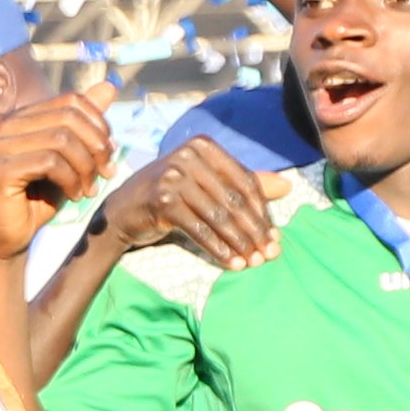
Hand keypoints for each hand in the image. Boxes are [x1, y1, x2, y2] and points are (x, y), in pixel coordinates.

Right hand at [0, 86, 119, 262]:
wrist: (9, 234)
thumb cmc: (40, 196)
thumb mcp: (72, 158)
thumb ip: (86, 124)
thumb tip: (109, 87)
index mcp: (24, 117)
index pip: (71, 101)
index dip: (98, 124)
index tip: (109, 154)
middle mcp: (8, 125)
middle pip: (69, 117)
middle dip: (96, 147)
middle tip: (106, 173)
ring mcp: (1, 146)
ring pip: (61, 140)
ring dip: (85, 168)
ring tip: (89, 189)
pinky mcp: (1, 170)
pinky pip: (49, 163)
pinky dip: (71, 180)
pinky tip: (74, 196)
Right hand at [92, 139, 278, 269]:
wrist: (121, 212)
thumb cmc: (169, 197)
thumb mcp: (206, 185)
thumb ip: (243, 184)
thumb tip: (288, 187)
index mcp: (203, 147)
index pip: (244, 181)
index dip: (263, 212)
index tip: (274, 238)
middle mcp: (187, 156)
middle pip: (233, 199)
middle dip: (254, 231)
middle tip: (268, 255)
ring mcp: (172, 176)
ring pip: (218, 215)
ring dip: (238, 243)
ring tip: (251, 262)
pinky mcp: (161, 200)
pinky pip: (199, 228)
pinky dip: (217, 248)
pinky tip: (230, 263)